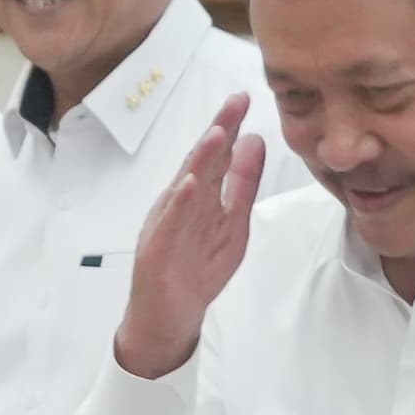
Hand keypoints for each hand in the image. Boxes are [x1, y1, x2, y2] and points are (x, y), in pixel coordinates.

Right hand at [112, 94, 265, 381]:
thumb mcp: (231, 222)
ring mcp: (169, 224)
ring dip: (199, 159)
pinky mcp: (158, 248)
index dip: (230, 126)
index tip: (245, 98)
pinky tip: (190, 184)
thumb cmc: (195, 269)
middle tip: (236, 102)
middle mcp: (182, 204)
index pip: (216, 154)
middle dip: (218, 130)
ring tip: (217, 133)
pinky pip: (171, 224)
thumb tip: (255, 141)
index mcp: (200, 196)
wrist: (168, 315)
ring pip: (185, 186)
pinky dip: (180, 203)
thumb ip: (242, 183)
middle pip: (200, 162)